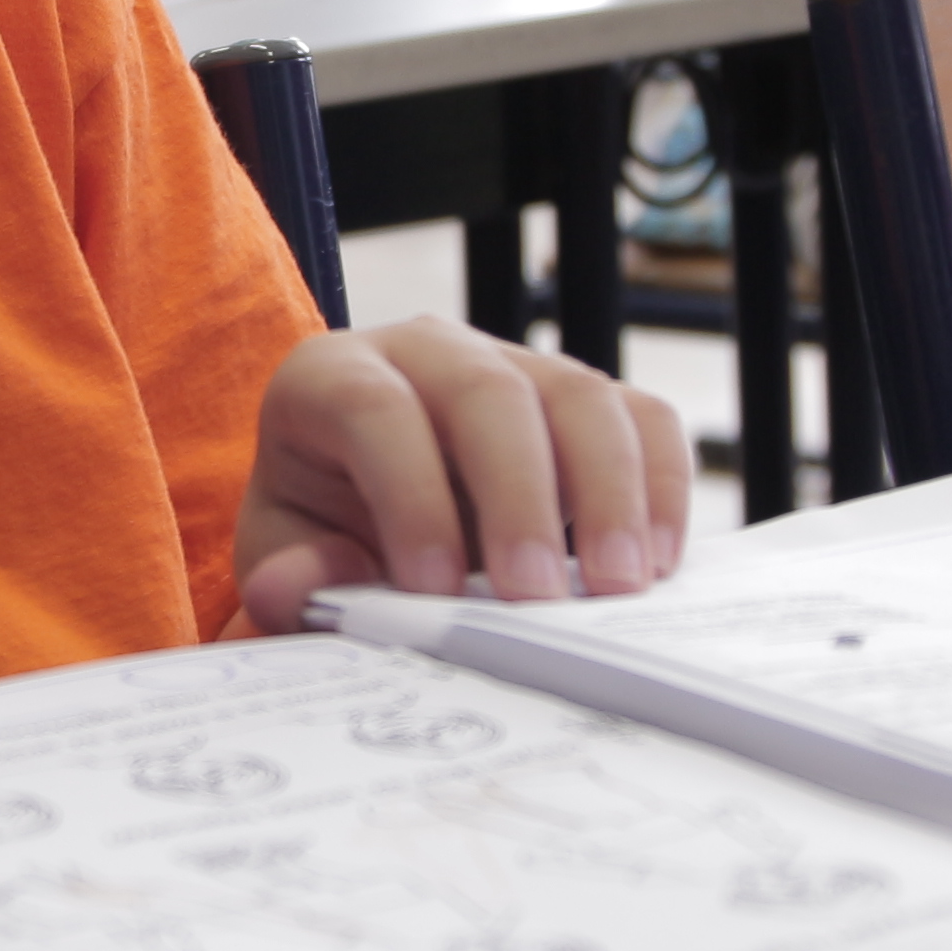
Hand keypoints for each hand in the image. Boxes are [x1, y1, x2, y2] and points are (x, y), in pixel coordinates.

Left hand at [235, 319, 689, 634]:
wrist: (376, 516)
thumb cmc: (326, 534)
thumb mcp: (290, 561)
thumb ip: (293, 577)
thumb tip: (295, 590)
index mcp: (332, 378)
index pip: (374, 410)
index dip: (409, 498)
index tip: (432, 591)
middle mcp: (428, 350)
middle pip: (488, 393)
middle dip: (517, 499)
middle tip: (533, 600)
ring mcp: (517, 364)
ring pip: (580, 395)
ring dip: (607, 495)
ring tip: (614, 590)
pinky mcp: (586, 399)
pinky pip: (644, 418)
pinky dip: (662, 487)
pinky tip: (655, 566)